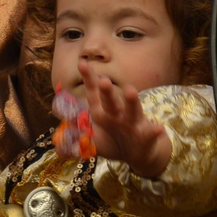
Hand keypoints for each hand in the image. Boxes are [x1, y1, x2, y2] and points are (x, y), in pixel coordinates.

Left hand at [80, 62, 171, 177]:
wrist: (137, 154)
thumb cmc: (113, 141)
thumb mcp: (93, 141)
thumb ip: (76, 140)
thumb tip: (57, 144)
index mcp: (103, 111)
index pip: (93, 92)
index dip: (88, 78)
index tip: (81, 63)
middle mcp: (117, 113)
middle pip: (111, 100)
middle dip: (106, 91)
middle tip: (102, 80)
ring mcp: (133, 122)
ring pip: (132, 110)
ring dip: (132, 101)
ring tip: (131, 90)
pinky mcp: (146, 135)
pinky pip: (151, 132)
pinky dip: (155, 130)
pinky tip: (158, 128)